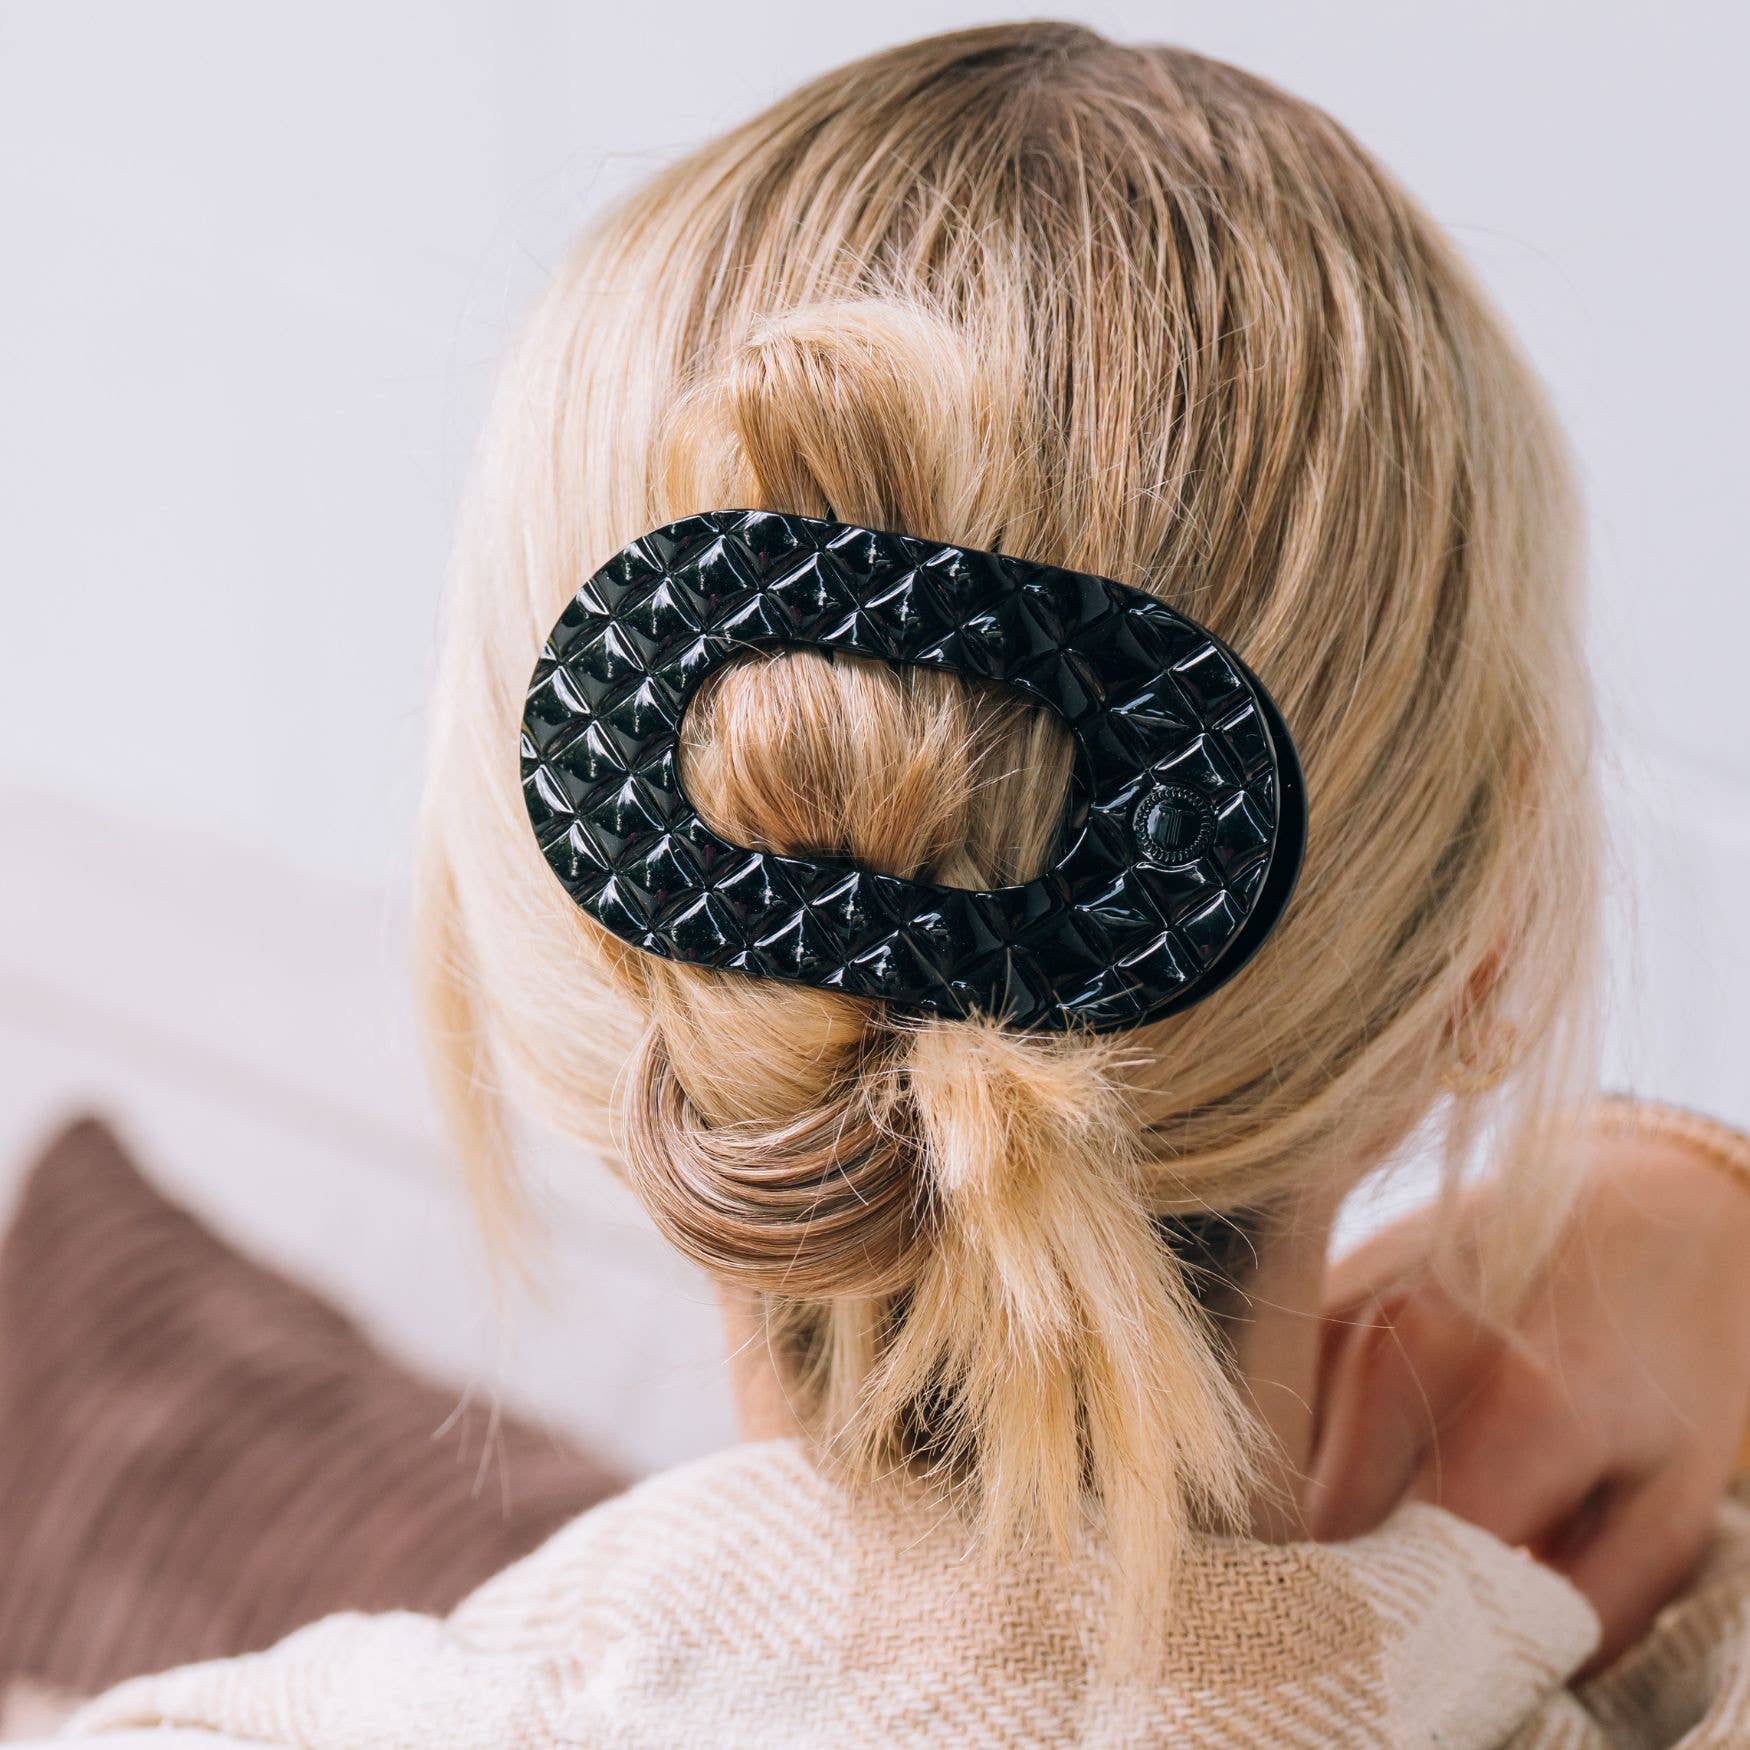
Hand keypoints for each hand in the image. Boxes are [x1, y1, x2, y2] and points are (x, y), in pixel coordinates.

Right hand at [1305, 1120, 1749, 1668]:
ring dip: (1333, 1518)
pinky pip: (1289, 1410)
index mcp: (1520, 1406)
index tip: (1411, 1674)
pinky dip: (1321, 1454)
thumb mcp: (1673, 1506)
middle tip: (1405, 1611)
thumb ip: (1584, 1608)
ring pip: (1294, 1468)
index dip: (1401, 1640)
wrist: (1642, 1201)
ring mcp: (1355, 1302)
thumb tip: (1484, 1671)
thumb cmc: (1666, 1366)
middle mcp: (1412, 1340)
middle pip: (1324, 1525)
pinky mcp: (1321, 1287)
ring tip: (1404, 1523)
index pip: (1402, 1574)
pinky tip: (1385, 1450)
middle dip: (1355, 1583)